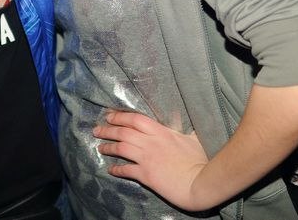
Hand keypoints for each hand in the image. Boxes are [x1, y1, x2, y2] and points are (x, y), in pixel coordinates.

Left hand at [94, 109, 213, 211]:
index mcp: (162, 132)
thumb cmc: (199, 160)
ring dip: (108, 147)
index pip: (136, 119)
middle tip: (97, 129)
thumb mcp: (193, 139)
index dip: (120, 116)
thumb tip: (187, 127)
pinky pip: (126, 170)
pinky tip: (111, 169)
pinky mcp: (146, 175)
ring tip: (100, 147)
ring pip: (121, 148)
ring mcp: (147, 159)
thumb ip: (186, 132)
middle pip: (124, 132)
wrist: (199, 182)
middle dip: (108, 129)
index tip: (110, 115)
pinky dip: (117, 169)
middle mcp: (151, 143)